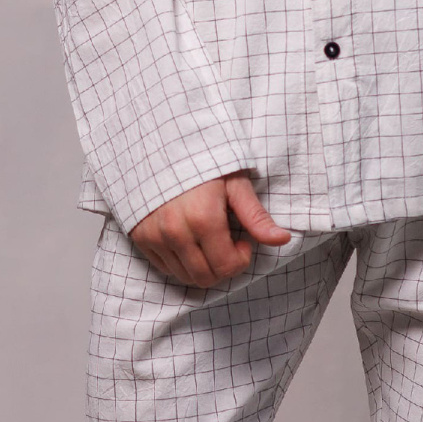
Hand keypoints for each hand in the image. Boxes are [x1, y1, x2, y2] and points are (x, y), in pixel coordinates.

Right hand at [129, 171, 291, 287]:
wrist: (158, 144)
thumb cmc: (201, 160)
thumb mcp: (234, 183)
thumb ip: (256, 216)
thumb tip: (282, 240)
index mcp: (203, 219)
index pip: (227, 266)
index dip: (242, 259)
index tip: (242, 240)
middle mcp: (175, 232)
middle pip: (206, 277)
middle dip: (223, 267)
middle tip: (227, 243)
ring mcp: (154, 236)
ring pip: (184, 276)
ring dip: (202, 266)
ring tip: (208, 240)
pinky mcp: (140, 237)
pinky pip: (164, 267)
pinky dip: (181, 262)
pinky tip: (189, 240)